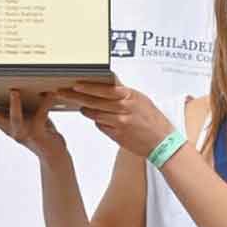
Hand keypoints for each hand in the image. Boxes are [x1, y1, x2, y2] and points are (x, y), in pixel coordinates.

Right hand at [0, 84, 67, 163]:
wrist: (52, 153)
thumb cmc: (38, 130)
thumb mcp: (25, 116)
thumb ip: (18, 104)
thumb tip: (15, 81)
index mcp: (5, 123)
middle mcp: (11, 129)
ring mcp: (23, 133)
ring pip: (15, 119)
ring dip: (14, 105)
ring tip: (14, 91)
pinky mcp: (38, 135)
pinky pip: (41, 115)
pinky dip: (46, 103)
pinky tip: (50, 93)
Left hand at [59, 79, 173, 157]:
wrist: (163, 142)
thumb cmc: (154, 120)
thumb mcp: (141, 100)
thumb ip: (124, 93)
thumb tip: (108, 86)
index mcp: (129, 96)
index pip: (104, 88)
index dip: (88, 86)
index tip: (75, 84)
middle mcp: (123, 108)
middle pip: (94, 101)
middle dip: (76, 96)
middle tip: (63, 93)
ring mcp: (119, 123)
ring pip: (95, 114)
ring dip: (87, 110)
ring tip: (82, 106)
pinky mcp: (117, 135)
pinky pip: (101, 126)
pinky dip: (99, 122)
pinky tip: (103, 120)